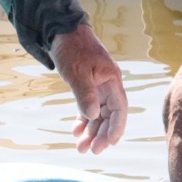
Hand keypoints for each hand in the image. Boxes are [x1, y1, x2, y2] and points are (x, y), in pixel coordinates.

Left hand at [53, 26, 128, 154]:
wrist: (62, 30)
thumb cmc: (72, 48)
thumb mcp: (77, 72)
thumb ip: (85, 94)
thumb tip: (92, 116)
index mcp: (112, 80)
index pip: (120, 109)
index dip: (116, 128)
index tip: (108, 144)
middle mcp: (108, 85)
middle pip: (110, 115)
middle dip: (101, 134)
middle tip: (91, 151)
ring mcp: (98, 86)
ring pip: (99, 114)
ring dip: (91, 131)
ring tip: (81, 147)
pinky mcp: (88, 86)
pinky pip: (89, 107)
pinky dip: (83, 120)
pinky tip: (76, 131)